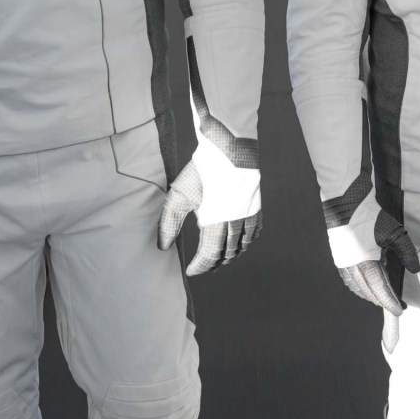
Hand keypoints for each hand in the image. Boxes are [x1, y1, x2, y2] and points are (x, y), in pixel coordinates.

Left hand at [158, 146, 263, 275]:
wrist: (230, 147)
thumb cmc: (202, 171)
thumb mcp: (179, 196)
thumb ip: (169, 223)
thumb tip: (163, 246)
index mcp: (217, 223)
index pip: (209, 255)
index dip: (200, 266)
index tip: (191, 271)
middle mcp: (236, 223)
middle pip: (227, 253)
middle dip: (214, 263)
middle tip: (204, 267)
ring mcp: (248, 215)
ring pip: (242, 245)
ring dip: (230, 255)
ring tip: (220, 259)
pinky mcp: (255, 205)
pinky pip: (254, 231)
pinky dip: (246, 241)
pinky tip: (241, 241)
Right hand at [329, 200, 419, 315]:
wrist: (345, 204)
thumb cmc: (371, 218)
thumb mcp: (394, 233)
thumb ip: (407, 252)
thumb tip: (415, 269)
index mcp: (366, 263)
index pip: (380, 290)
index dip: (391, 302)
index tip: (400, 310)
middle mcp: (353, 269)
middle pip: (369, 293)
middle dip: (383, 301)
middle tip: (397, 305)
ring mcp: (343, 265)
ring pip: (358, 289)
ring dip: (371, 296)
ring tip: (383, 297)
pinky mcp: (339, 260)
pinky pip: (350, 282)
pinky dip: (360, 288)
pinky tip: (366, 287)